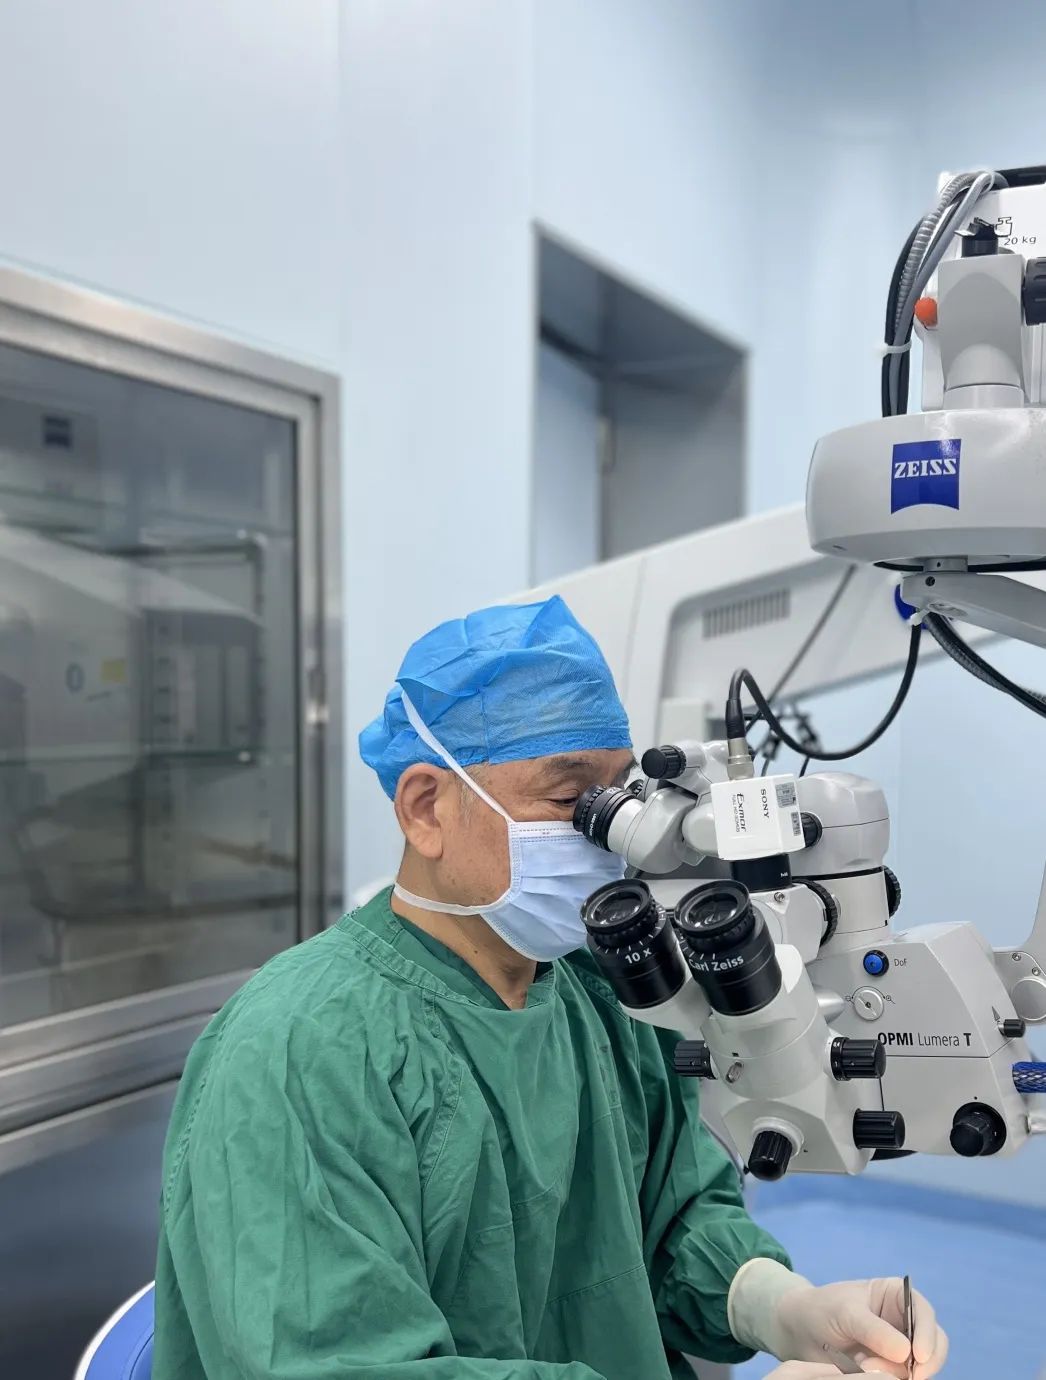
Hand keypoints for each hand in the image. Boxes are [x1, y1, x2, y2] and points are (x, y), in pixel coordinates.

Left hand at [774, 1276, 947, 1378]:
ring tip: (864, 1367)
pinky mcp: (890, 1369)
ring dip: (900, 1373)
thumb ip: (873, 1330)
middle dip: (920, 1362)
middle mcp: (904, 1322)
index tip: (918, 1357)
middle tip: (903, 1375)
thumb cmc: (822, 1309)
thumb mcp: (844, 1313)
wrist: (800, 1331)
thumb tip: (906, 1352)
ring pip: (920, 1367)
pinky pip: (902, 1377)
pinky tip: (862, 1372)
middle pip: (933, 1344)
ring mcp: (899, 1348)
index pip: (924, 1313)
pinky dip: (890, 1379)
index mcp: (897, 1296)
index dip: (927, 1335)